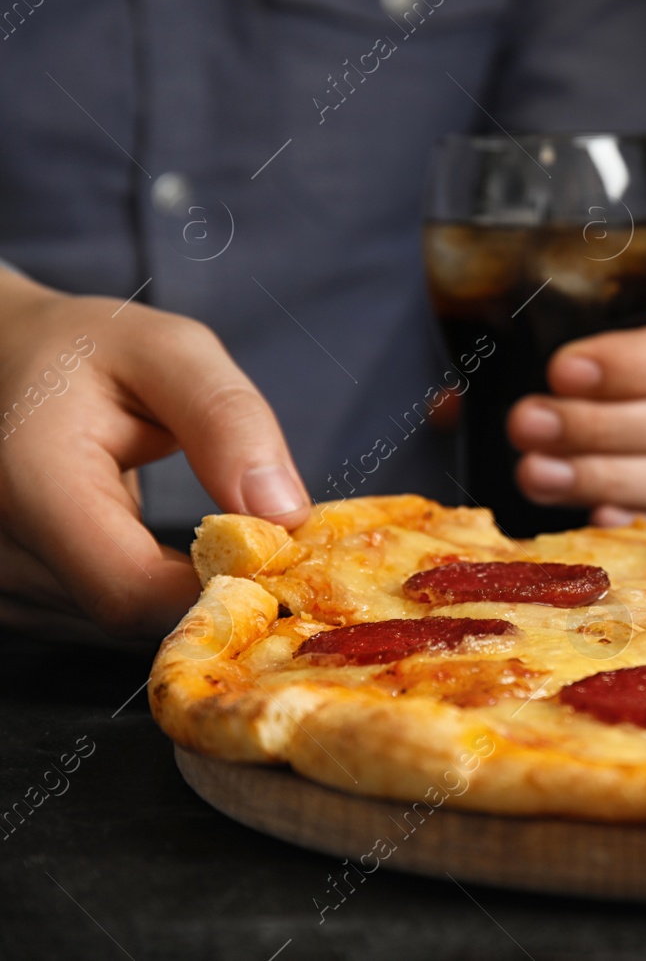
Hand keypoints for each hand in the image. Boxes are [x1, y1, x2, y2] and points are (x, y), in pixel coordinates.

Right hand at [0, 272, 309, 637]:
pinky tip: (157, 551)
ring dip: (171, 591)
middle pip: (129, 614)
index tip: (276, 556)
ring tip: (200, 535)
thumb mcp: (167, 352)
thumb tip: (284, 514)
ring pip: (115, 628)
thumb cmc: (82, 351)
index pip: (132, 591)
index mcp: (30, 481)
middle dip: (204, 584)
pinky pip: (91, 621)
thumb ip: (227, 422)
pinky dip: (140, 593)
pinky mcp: (4, 598)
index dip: (217, 589)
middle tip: (250, 534)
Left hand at [507, 312, 645, 521]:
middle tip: (527, 424)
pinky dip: (631, 519)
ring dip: (599, 478)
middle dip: (595, 428)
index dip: (623, 367)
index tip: (561, 371)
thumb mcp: (631, 344)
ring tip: (535, 473)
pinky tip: (591, 516)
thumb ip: (578, 360)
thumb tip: (490, 393)